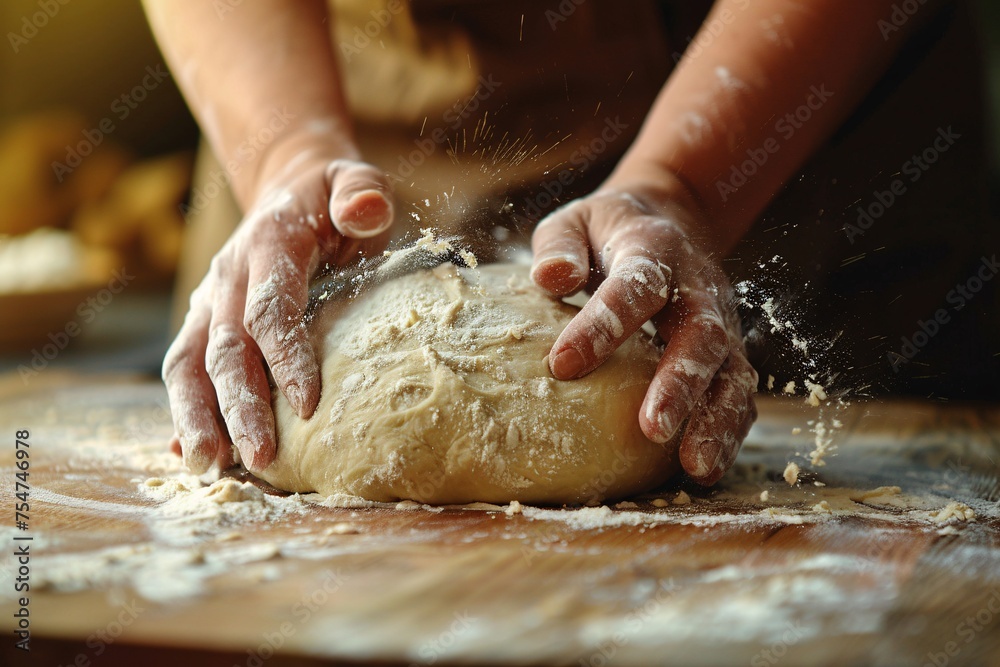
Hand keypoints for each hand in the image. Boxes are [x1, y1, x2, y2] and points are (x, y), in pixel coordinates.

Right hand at [163, 144, 393, 473]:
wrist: (288, 188)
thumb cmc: (332, 197)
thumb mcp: (356, 181)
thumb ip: (362, 193)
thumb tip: (367, 211)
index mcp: (267, 246)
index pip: (270, 309)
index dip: (286, 358)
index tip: (309, 407)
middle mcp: (227, 277)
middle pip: (224, 349)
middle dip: (240, 406)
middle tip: (262, 457)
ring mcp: (210, 301)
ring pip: (189, 364)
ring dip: (197, 417)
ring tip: (211, 467)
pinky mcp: (205, 321)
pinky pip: (186, 369)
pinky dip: (184, 410)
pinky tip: (188, 452)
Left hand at [530, 180, 756, 484]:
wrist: (669, 221)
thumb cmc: (606, 233)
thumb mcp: (577, 221)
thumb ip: (560, 245)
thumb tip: (550, 277)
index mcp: (655, 247)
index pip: (636, 285)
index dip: (603, 325)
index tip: (560, 366)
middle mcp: (699, 286)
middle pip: (702, 334)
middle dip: (680, 382)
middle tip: (651, 428)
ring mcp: (722, 321)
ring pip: (732, 371)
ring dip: (716, 419)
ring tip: (695, 466)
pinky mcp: (730, 352)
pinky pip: (738, 393)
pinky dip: (728, 432)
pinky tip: (704, 471)